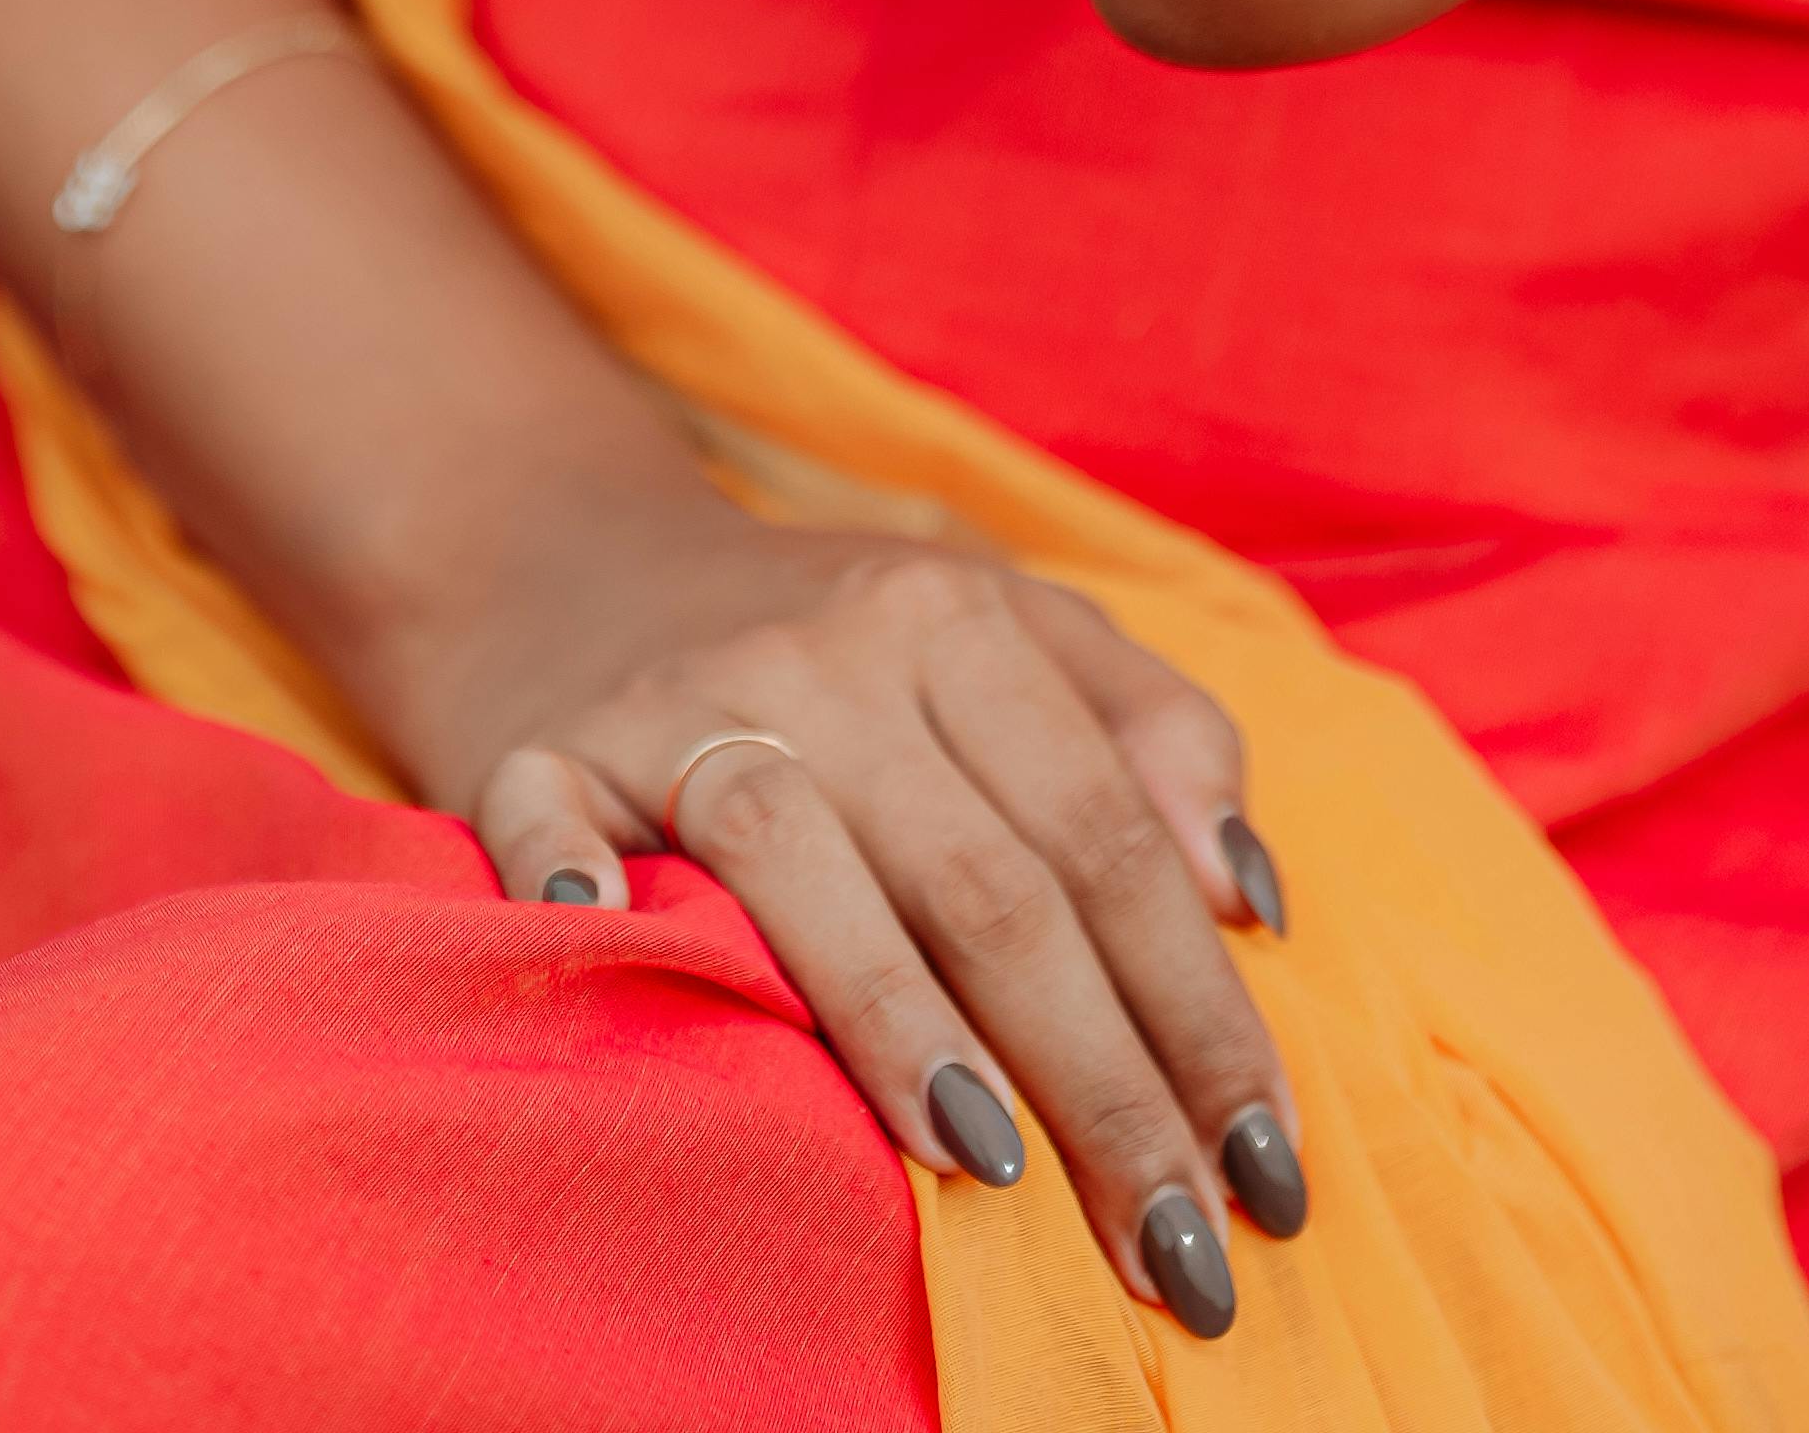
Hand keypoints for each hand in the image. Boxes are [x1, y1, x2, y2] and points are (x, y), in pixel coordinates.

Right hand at [417, 469, 1304, 1331]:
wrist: (575, 555)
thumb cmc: (840, 641)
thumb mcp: (1015, 633)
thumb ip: (1154, 734)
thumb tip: (1251, 897)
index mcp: (959, 615)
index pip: (1112, 838)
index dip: (1201, 1012)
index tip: (1268, 1170)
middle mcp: (831, 649)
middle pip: (992, 883)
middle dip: (1102, 1085)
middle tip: (1177, 1252)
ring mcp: (682, 699)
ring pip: (805, 863)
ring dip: (903, 1026)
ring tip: (997, 1174)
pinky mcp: (540, 750)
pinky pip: (556, 826)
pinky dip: (587, 893)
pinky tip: (629, 959)